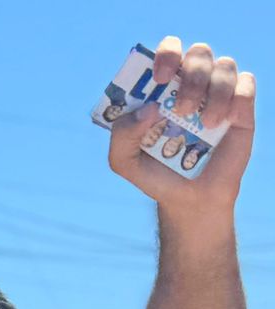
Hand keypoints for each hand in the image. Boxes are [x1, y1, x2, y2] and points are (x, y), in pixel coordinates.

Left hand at [108, 37, 254, 216]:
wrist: (189, 199)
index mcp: (163, 88)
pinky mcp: (242, 106)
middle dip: (191, 75)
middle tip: (182, 109)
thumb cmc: (155, 172)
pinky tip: (225, 123)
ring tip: (205, 125)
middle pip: (199, 53)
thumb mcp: (124, 160)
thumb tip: (148, 109)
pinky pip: (246, 83)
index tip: (160, 78)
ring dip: (214, 92)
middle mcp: (192, 84)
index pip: (169, 50)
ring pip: (225, 65)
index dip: (167, 53)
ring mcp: (218, 93)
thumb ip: (122, 135)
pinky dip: (236, 98)